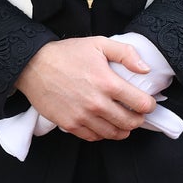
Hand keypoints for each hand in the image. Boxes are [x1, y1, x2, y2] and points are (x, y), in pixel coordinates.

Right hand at [14, 36, 155, 141]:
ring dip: (123, 130)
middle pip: (130, 122)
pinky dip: (103, 134)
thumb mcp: (98, 44)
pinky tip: (104, 125)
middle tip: (137, 114)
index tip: (148, 102)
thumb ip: (125, 53)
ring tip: (123, 122)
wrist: (34, 65)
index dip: (149, 104)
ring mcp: (83, 117)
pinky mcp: (70, 125)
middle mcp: (97, 103)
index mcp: (107, 82)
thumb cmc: (67, 53)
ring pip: (114, 134)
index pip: (141, 104)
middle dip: (139, 119)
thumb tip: (145, 69)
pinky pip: (94, 138)